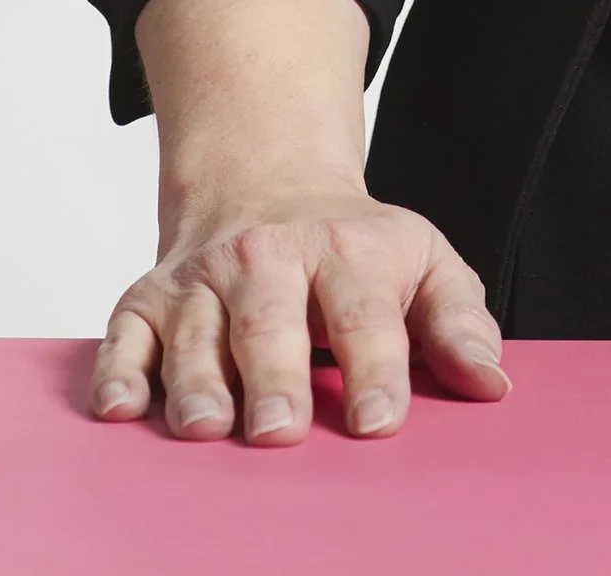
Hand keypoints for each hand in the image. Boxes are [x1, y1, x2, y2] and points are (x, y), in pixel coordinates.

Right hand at [89, 186, 508, 445]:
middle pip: (270, 321)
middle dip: (276, 377)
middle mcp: (268, 259)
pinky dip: (118, 369)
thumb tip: (492, 386)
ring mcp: (203, 278)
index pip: (362, 311)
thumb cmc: (353, 246)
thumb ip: (459, 321)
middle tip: (282, 431)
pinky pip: (125, 333)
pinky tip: (120, 407)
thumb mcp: (423, 260)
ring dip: (197, 381)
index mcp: (346, 250)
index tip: (378, 422)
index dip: (374, 367)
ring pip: (195, 331)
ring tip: (207, 428)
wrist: (267, 178)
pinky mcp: (147, 298)